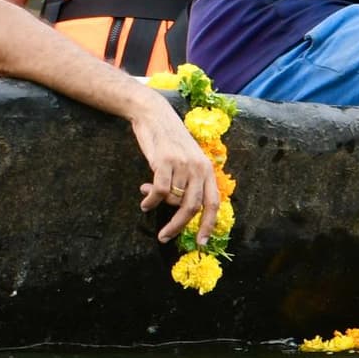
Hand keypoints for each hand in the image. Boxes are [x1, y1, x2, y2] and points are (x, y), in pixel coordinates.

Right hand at [128, 93, 221, 242]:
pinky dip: (151, 201)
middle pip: (192, 208)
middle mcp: (198, 168)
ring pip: (172, 200)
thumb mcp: (186, 159)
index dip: (208, 225)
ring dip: (158, 204)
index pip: (213, 203)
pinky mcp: (165, 161)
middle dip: (178, 226)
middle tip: (164, 237)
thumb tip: (177, 209)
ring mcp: (182, 164)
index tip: (201, 243)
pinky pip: (159, 192)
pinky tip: (145, 201)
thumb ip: (186, 182)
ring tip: (148, 196)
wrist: (154, 114)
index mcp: (207, 169)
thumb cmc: (169, 140)